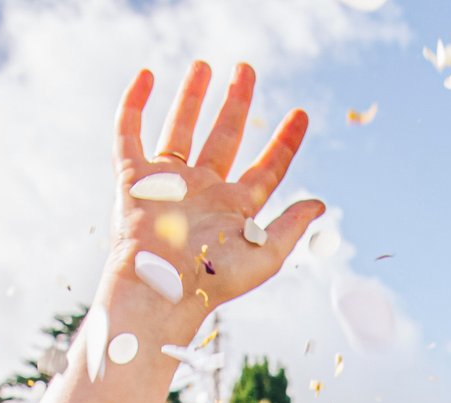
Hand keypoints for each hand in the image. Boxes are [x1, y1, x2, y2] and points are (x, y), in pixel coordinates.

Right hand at [110, 63, 323, 323]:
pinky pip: (129, 134)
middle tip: (245, 69)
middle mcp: (203, 191)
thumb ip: (291, 227)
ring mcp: (168, 183)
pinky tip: (147, 76)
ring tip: (204, 65)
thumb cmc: (213, 281)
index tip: (301, 114)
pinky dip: (135, 105)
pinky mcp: (134, 179)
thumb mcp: (265, 256)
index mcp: (234, 209)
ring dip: (192, 97)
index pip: (266, 168)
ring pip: (181, 129)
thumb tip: (320, 204)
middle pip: (224, 137)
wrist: (161, 288)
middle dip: (236, 103)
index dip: (285, 142)